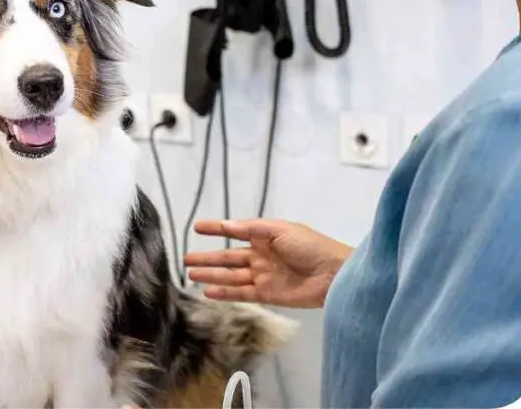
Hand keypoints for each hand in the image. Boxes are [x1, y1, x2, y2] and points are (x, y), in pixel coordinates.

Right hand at [184, 219, 352, 307]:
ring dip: (212, 275)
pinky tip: (208, 292)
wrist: (335, 274)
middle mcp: (261, 256)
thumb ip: (252, 229)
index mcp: (265, 237)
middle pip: (228, 257)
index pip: (235, 231)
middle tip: (186, 259)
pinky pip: (241, 293)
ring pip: (231, 276)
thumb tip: (226, 224)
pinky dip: (225, 293)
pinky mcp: (267, 295)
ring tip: (191, 274)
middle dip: (208, 258)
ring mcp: (263, 276)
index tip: (197, 227)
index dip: (217, 229)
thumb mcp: (280, 230)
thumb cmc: (310, 247)